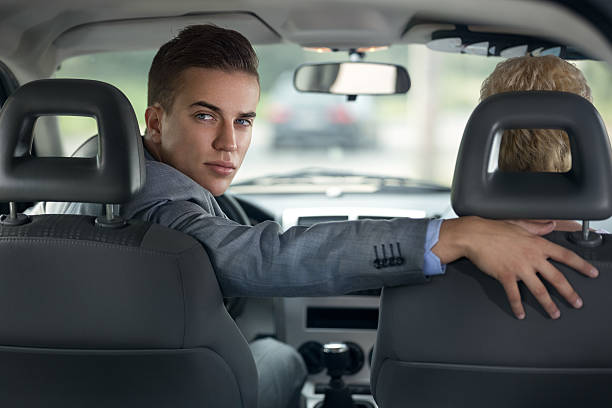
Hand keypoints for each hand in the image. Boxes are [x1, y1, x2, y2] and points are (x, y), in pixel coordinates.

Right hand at [432, 216, 597, 319]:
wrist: (474, 235)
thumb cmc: (494, 228)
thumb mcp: (519, 224)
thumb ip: (537, 227)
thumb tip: (551, 225)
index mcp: (537, 244)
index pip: (565, 256)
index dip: (581, 265)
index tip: (592, 273)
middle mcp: (532, 257)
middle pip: (557, 278)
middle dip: (569, 293)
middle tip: (577, 303)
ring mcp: (519, 268)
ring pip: (539, 290)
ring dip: (548, 304)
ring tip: (555, 314)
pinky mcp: (505, 275)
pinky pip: (514, 295)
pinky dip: (517, 306)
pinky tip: (521, 314)